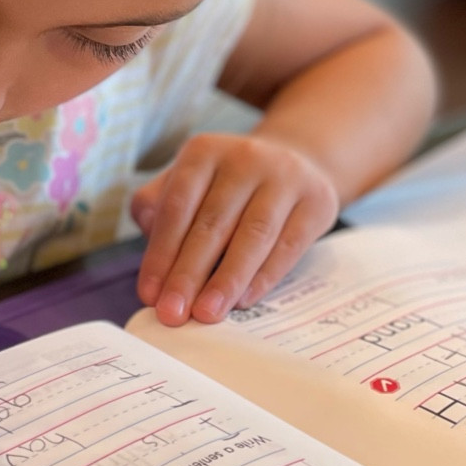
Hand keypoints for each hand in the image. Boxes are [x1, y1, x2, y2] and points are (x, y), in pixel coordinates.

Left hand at [132, 132, 339, 326]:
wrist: (296, 162)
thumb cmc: (227, 184)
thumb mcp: (191, 182)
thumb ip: (159, 206)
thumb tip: (150, 245)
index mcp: (204, 151)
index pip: (177, 206)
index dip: (161, 252)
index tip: (149, 294)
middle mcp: (244, 156)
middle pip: (212, 223)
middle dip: (188, 273)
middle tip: (173, 313)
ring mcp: (284, 176)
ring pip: (252, 235)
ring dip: (226, 280)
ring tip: (206, 314)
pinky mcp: (316, 199)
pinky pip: (288, 244)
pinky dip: (264, 276)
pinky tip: (243, 301)